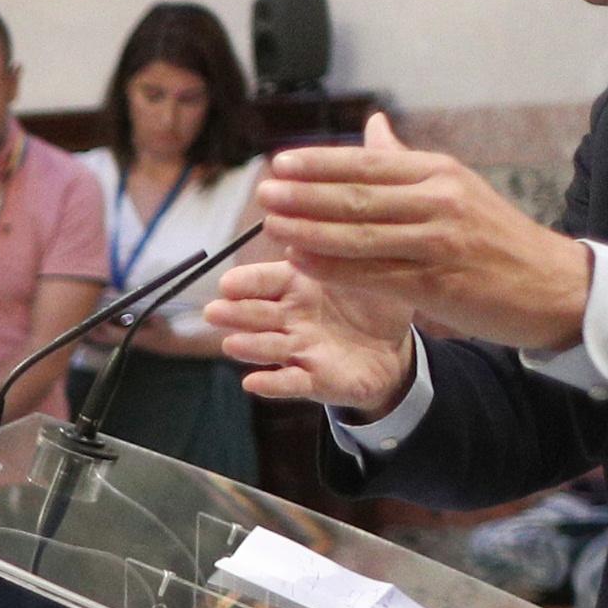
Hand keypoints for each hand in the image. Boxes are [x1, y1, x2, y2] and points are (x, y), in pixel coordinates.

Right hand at [206, 254, 420, 416]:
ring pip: (269, 347)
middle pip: (257, 315)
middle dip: (234, 314)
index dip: (246, 283)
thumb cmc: (375, 303)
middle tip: (213, 312)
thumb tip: (326, 223)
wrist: (394, 350)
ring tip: (231, 345)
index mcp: (299, 285)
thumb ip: (347, 254)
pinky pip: (290, 383)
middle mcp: (291, 318)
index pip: (266, 280)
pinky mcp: (313, 380)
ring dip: (249, 347)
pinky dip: (271, 385)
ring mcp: (299, 349)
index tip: (228, 284)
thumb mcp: (371, 272)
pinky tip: (253, 383)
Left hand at [247, 110, 589, 350]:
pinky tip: (301, 261)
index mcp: (439, 173)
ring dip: (309, 229)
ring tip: (272, 224)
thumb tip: (371, 124)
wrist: (551, 285)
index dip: (319, 164)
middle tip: (265, 192)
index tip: (280, 163)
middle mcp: (439, 200)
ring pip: (360, 233)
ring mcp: (438, 241)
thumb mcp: (457, 188)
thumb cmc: (495, 238)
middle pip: (357, 195)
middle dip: (305, 194)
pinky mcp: (436, 282)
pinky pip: (372, 273)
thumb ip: (405, 163)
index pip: (368, 163)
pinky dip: (333, 267)